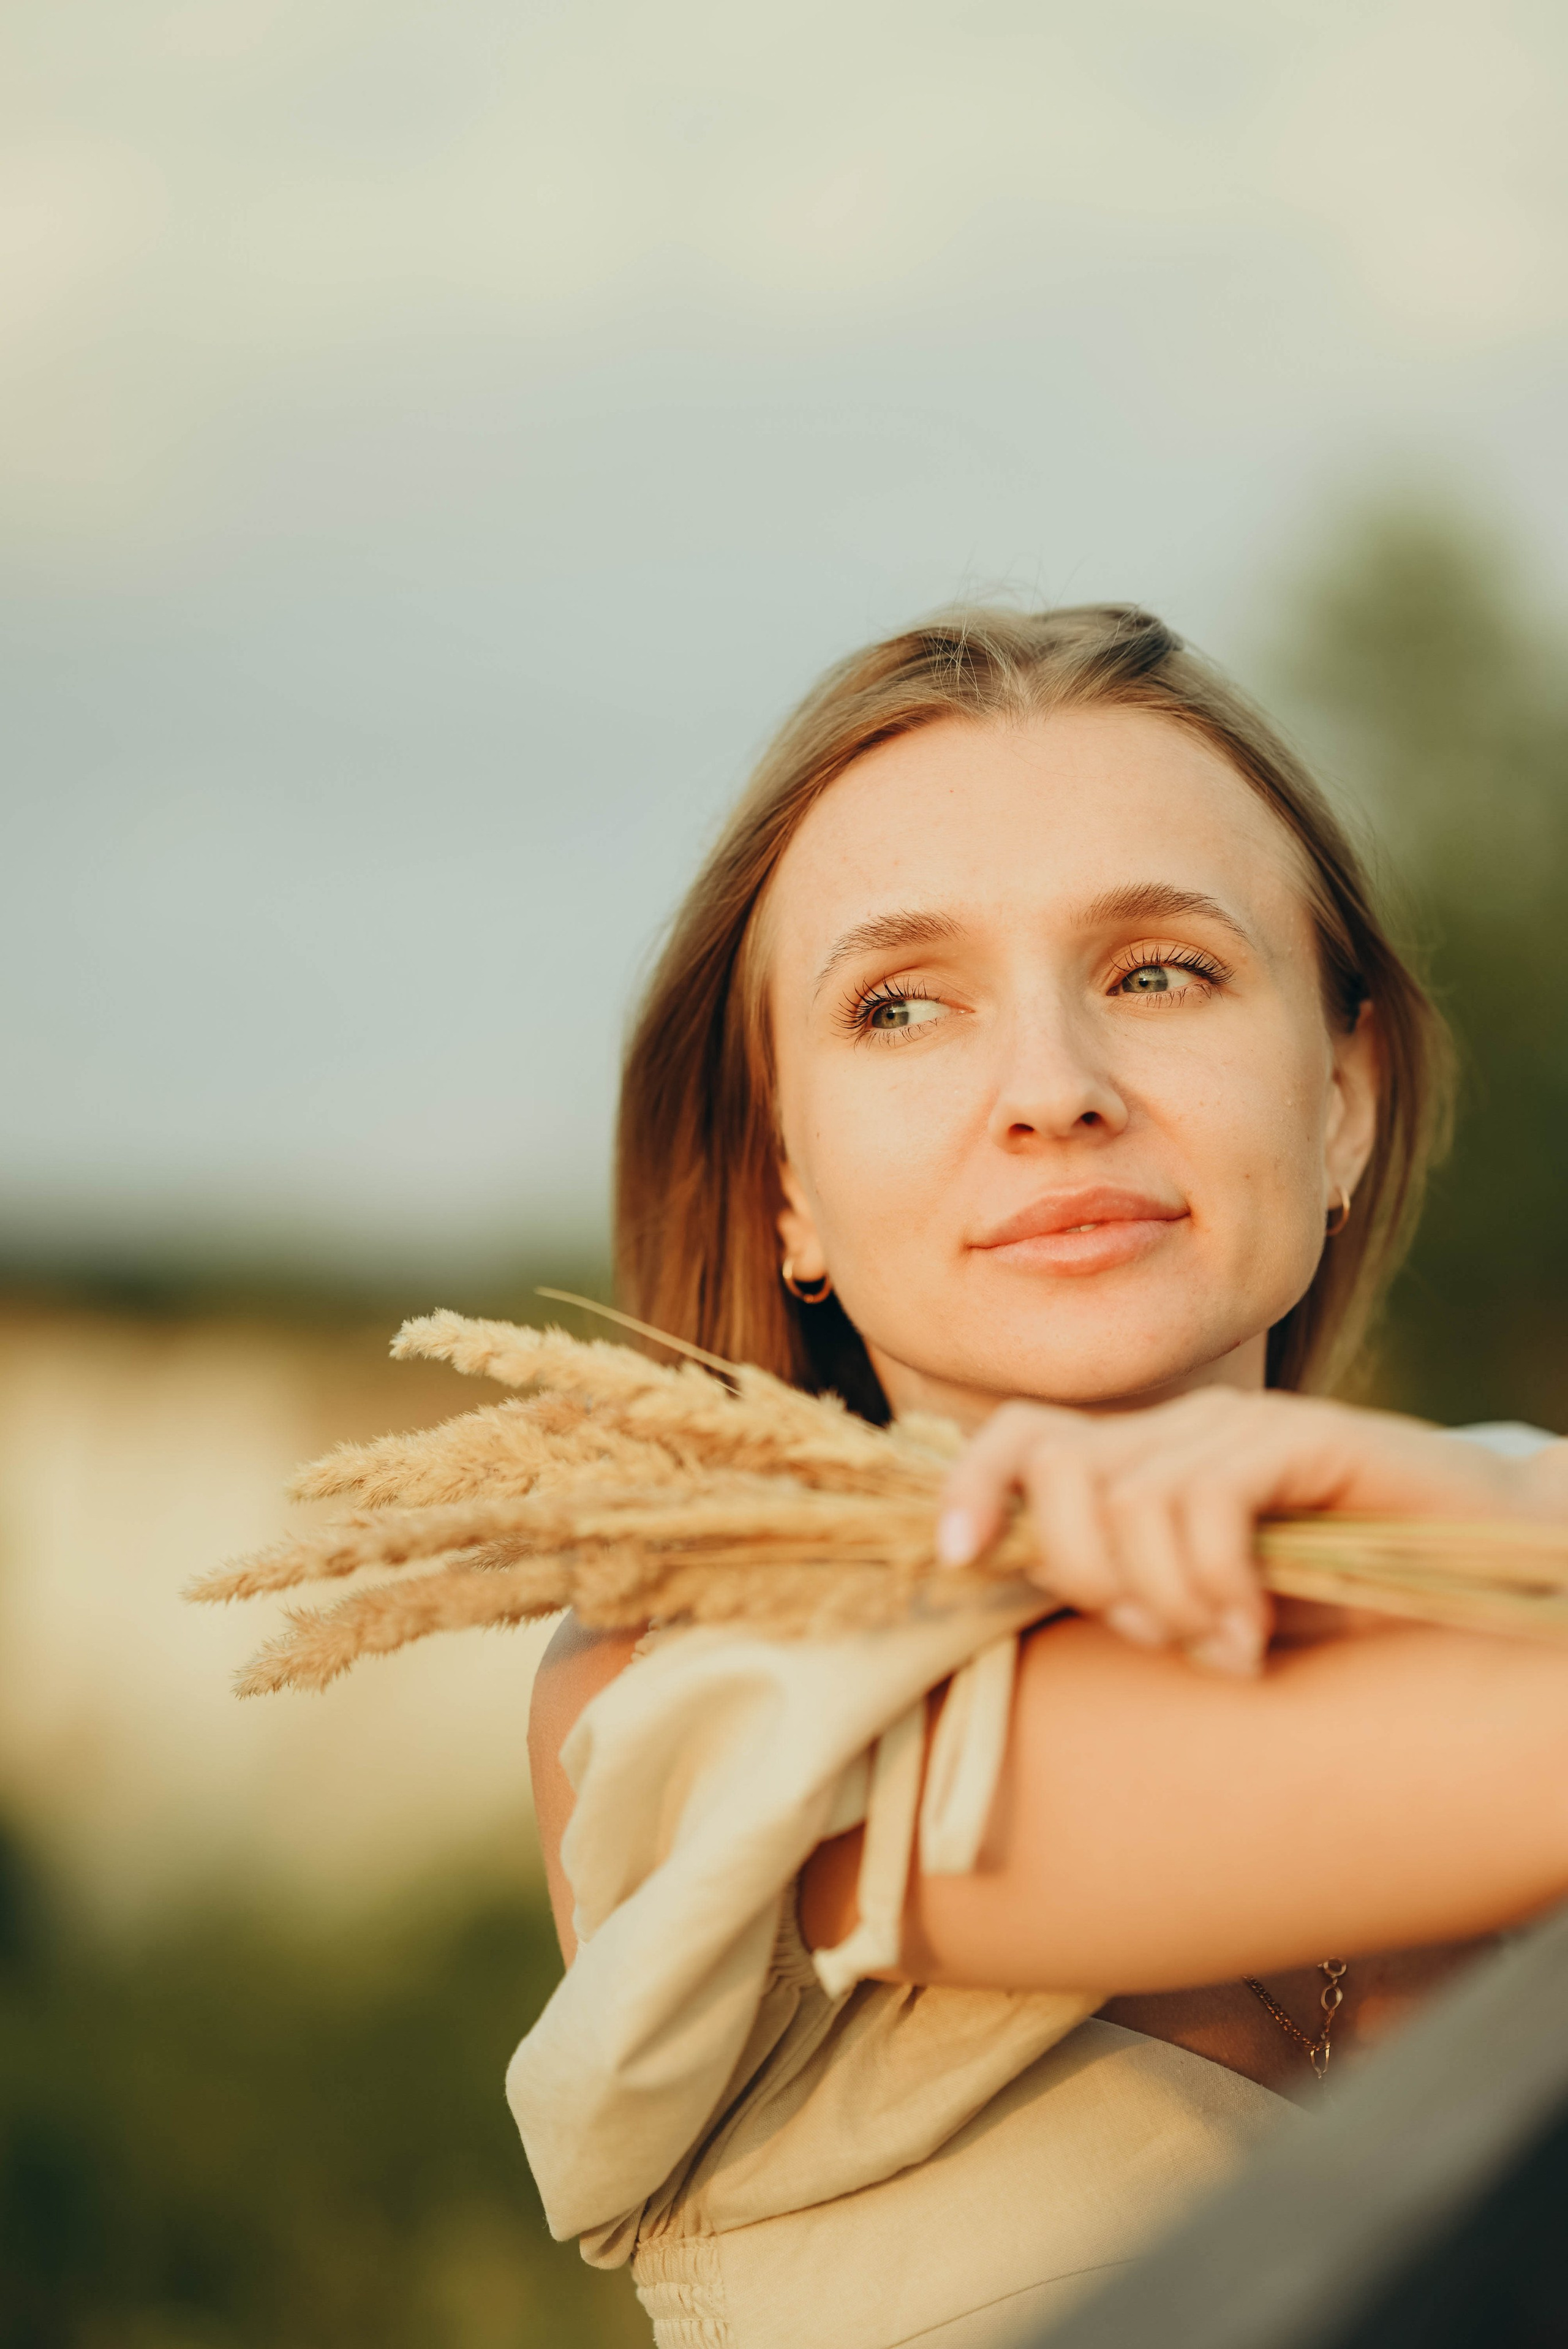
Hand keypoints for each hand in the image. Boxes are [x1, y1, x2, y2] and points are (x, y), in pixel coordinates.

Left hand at [935, 1387, 1555, 1676]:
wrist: (1478, 1557)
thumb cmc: (1339, 1595)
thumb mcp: (1212, 1603)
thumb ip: (1133, 1591)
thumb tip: (1034, 1598)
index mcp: (1147, 1455)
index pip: (1022, 1434)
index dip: (972, 1486)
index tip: (953, 1561)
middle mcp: (1183, 1425)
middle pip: (1061, 1474)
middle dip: (1089, 1578)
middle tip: (1165, 1639)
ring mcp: (1244, 1425)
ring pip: (1130, 1502)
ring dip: (1167, 1602)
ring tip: (1226, 1646)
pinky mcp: (1306, 1436)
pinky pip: (1209, 1503)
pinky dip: (1218, 1585)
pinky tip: (1256, 1635)